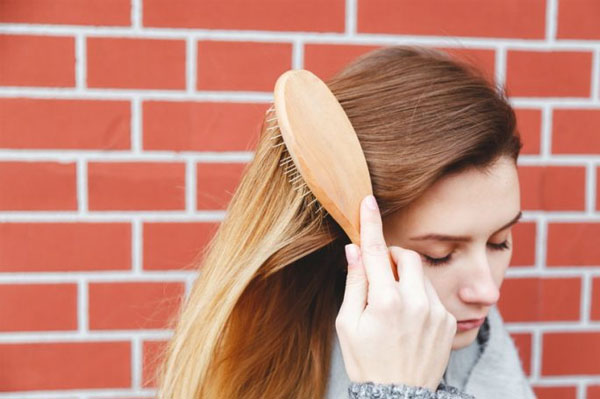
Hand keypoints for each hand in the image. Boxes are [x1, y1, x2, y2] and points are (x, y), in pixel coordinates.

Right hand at [335, 194, 456, 390]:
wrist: (397, 396)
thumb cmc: (366, 361)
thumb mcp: (346, 324)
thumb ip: (354, 284)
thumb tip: (354, 251)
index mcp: (385, 302)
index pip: (374, 252)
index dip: (370, 224)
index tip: (368, 201)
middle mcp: (415, 302)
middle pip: (405, 256)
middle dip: (391, 256)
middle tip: (378, 274)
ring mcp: (436, 312)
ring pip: (420, 274)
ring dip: (404, 278)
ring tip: (393, 305)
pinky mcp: (448, 321)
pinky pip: (432, 295)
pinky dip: (418, 297)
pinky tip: (409, 320)